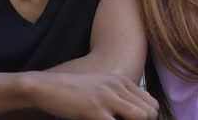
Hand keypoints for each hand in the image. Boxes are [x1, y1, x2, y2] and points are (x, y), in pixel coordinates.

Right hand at [24, 72, 157, 119]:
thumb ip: (118, 96)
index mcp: (120, 81)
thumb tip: (138, 113)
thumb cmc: (71, 92)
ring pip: (141, 117)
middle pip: (150, 112)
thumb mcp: (99, 87)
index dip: (148, 118)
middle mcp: (117, 86)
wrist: (45, 87)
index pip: (151, 103)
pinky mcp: (94, 110)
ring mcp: (106, 98)